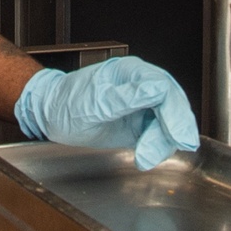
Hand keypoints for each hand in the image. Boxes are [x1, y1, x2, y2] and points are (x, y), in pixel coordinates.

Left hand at [14, 56, 199, 170]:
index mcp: (128, 72)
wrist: (52, 116)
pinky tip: (147, 157)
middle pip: (172, 104)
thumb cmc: (66, 103)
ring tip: (145, 158)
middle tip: (178, 147)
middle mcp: (140, 86)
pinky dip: (158, 148)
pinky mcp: (139, 124)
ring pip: (169, 122)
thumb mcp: (93, 102)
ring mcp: (141, 105)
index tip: (177, 133)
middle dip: (176, 128)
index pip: (163, 87)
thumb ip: (125, 97)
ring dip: (164, 142)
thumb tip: (156, 89)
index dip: (174, 110)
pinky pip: (159, 135)